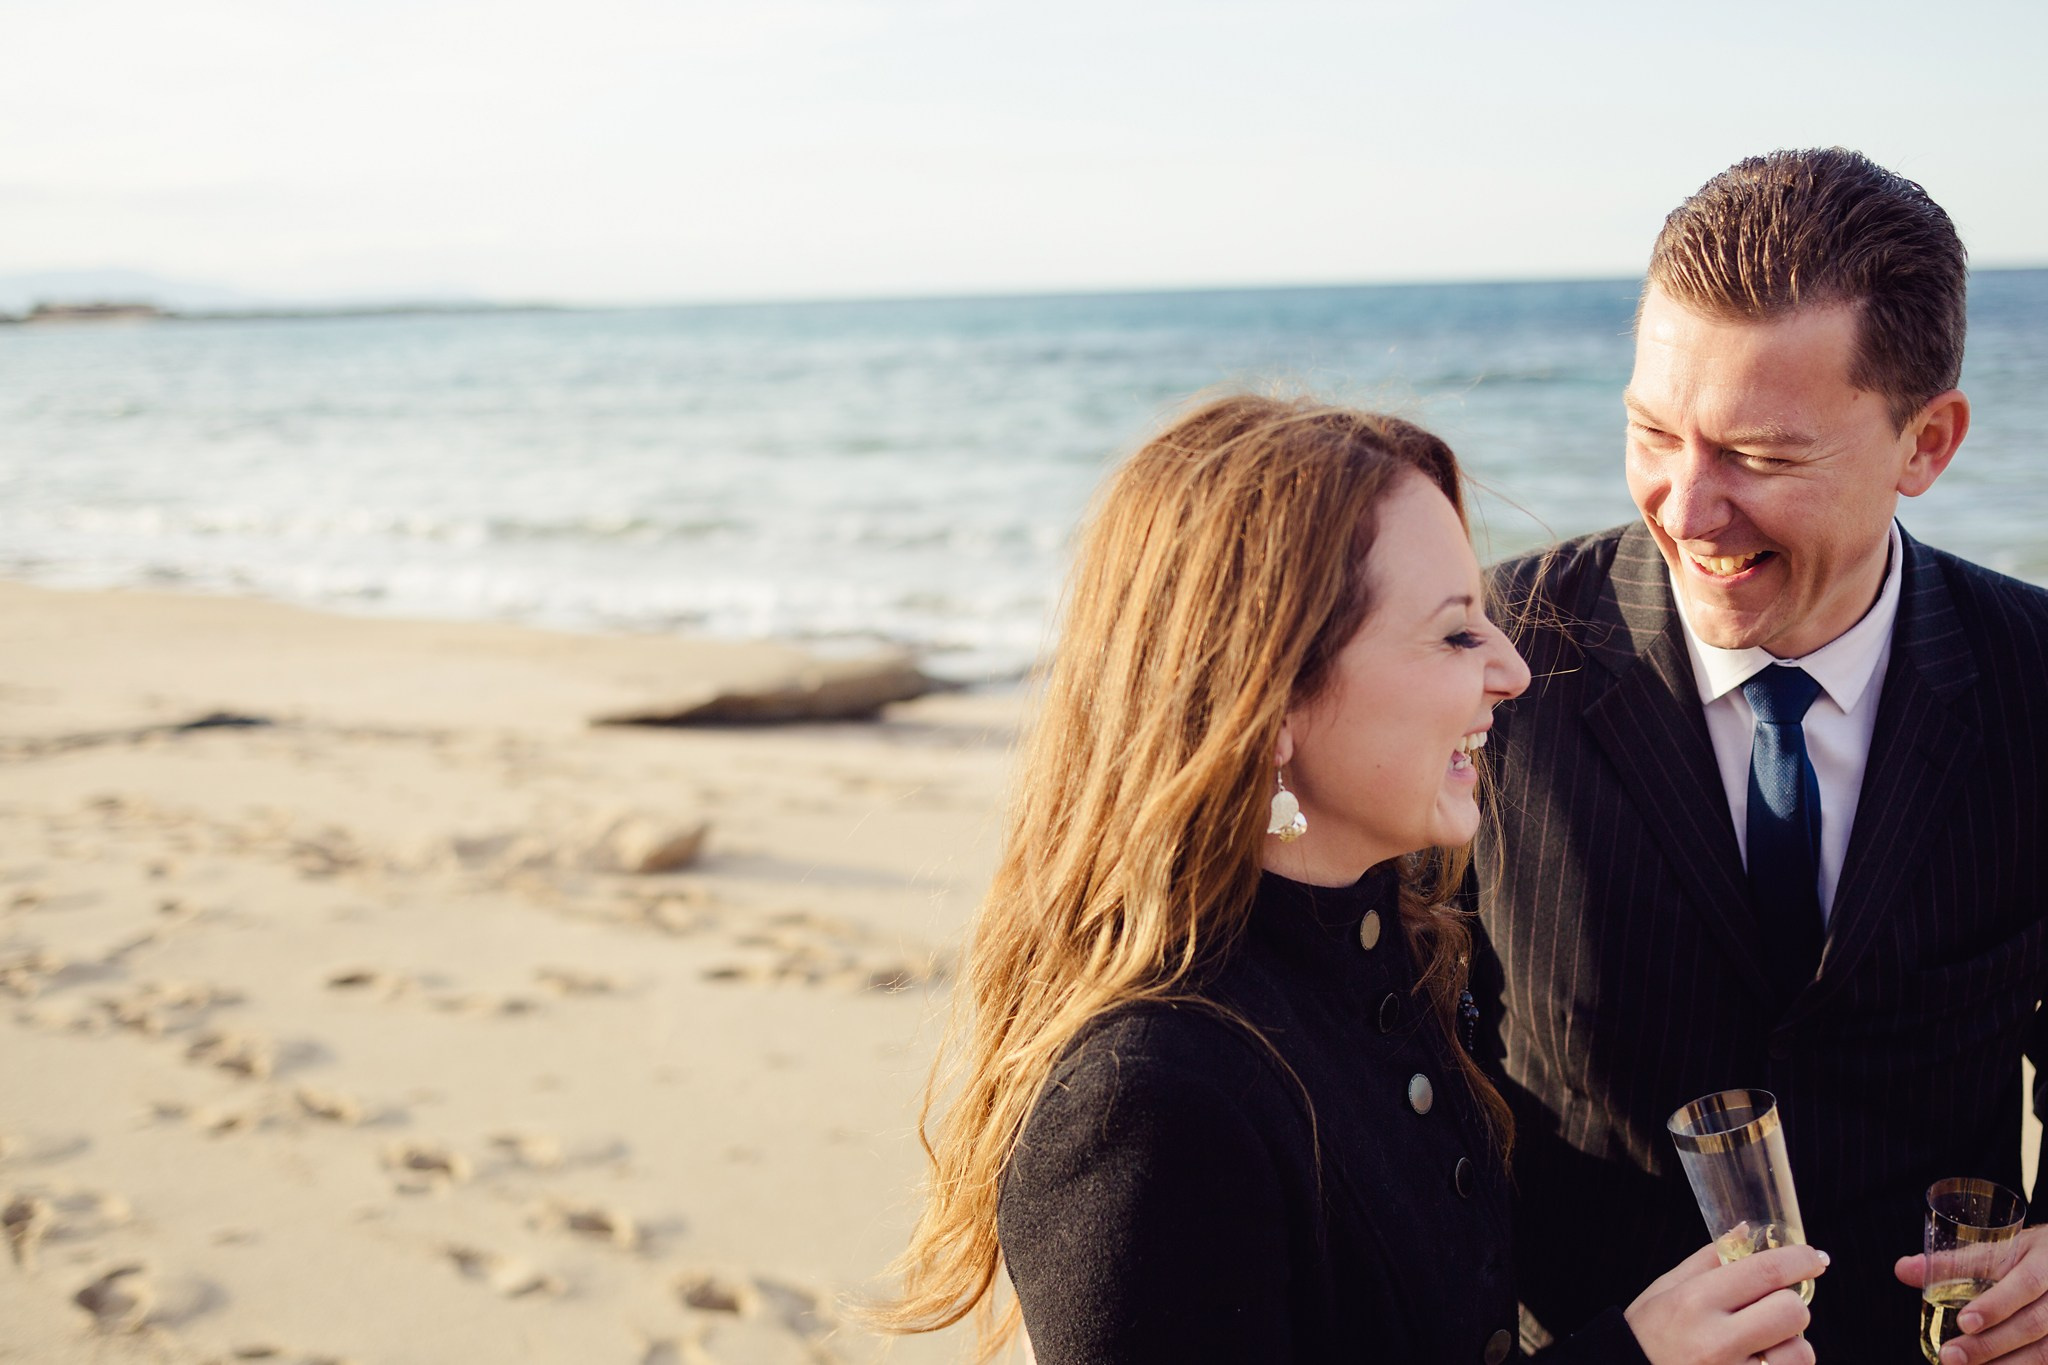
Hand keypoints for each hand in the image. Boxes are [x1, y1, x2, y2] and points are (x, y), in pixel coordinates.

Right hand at [1625, 1242, 1827, 1364]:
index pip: (1765, 1271)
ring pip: (1799, 1351)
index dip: (1799, 1260)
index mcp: (1694, 1301)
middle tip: (1774, 1306)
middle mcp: (1716, 1340)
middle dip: (1791, 1304)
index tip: (1814, 1258)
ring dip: (1789, 1344)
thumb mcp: (1666, 1288)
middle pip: (1791, 1311)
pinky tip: (1758, 1362)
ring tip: (1763, 1344)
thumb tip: (1747, 1231)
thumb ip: (1710, 1259)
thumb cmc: (1647, 1333)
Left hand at [1897, 1225, 2047, 1363]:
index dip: (1996, 1305)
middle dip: (1990, 1344)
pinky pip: (2045, 1360)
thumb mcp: (1998, 1249)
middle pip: (2032, 1324)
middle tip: (1951, 1357)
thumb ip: (1954, 1261)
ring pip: (2043, 1352)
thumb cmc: (2029, 1256)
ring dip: (2003, 1364)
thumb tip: (1903, 1270)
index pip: (2025, 1285)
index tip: (1964, 1322)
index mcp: (2045, 1263)